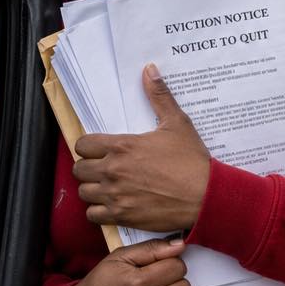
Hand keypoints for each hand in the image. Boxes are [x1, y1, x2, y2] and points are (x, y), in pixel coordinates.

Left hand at [73, 65, 210, 231]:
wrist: (205, 196)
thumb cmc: (191, 160)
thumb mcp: (177, 123)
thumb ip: (159, 96)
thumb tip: (149, 70)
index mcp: (122, 146)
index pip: (83, 144)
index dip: (90, 146)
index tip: (101, 150)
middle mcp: (113, 170)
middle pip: (79, 169)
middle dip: (90, 167)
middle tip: (106, 168)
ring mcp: (115, 195)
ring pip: (84, 192)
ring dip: (93, 189)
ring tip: (109, 187)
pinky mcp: (121, 216)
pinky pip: (93, 215)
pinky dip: (100, 211)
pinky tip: (114, 204)